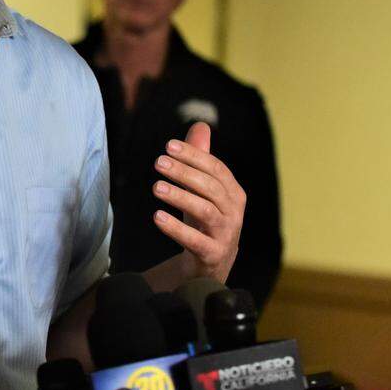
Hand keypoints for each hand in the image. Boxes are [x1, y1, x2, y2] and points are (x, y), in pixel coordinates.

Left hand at [150, 122, 244, 282]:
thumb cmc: (204, 219)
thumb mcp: (202, 189)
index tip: (168, 146)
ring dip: (180, 197)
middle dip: (184, 172)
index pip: (215, 168)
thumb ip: (200, 159)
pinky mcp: (213, 254)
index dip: (193, 155)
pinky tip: (157, 217)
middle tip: (158, 162)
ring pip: (205, 211)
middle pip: (210, 187)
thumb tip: (200, 125)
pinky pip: (196, 241)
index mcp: (233, 192)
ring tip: (156, 187)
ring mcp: (225, 234)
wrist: (211, 263)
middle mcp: (234, 212)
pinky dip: (177, 229)